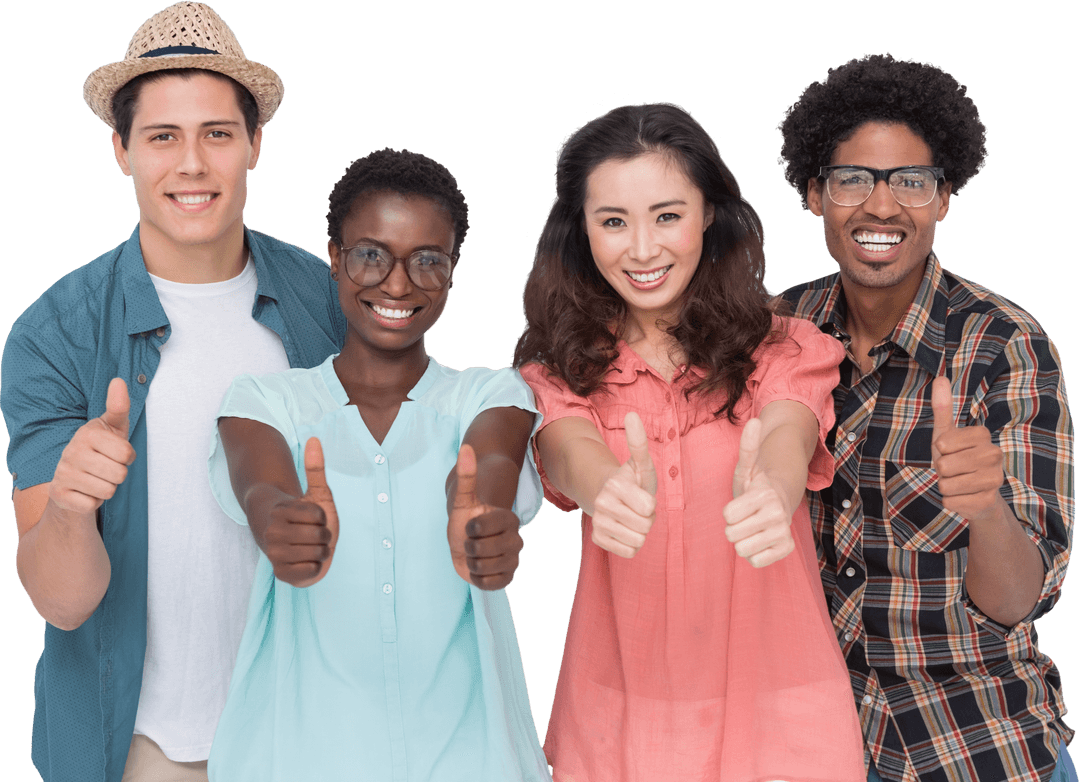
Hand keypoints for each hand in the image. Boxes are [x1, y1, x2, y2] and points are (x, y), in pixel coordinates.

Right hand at [48, 377, 135, 514]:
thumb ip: (119, 406)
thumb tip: (118, 380)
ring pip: (108, 491)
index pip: (127, 454)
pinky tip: (85, 491)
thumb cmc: (101, 448)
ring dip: (107, 488)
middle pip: (119, 474)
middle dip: (118, 474)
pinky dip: (93, 502)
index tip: (115, 453)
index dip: (127, 457)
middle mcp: (71, 451)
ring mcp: (63, 473)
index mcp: (87, 433)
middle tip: (106, 468)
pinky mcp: (58, 494)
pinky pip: (92, 505)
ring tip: (96, 478)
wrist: (74, 478)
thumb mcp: (113, 426)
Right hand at [256, 438, 338, 587]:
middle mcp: (272, 533)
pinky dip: (315, 568)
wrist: (294, 544)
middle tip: (314, 535)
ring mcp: (274, 555)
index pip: (319, 515)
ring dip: (321, 552)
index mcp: (281, 511)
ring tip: (310, 547)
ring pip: (318, 554)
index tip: (313, 519)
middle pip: (320, 536)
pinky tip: (305, 561)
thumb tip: (314, 438)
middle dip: (324, 536)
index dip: (323, 518)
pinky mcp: (281, 574)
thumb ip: (316, 468)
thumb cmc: (308, 517)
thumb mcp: (316, 493)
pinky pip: (312, 572)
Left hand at [447, 444, 523, 589]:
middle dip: (470, 546)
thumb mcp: (463, 499)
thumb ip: (466, 475)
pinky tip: (478, 569)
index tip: (469, 525)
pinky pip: (494, 583)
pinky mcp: (508, 577)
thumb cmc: (465, 519)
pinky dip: (481, 579)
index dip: (473, 527)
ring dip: (473, 563)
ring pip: (489, 566)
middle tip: (470, 543)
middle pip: (487, 548)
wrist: (465, 542)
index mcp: (508, 519)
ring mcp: (513, 559)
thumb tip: (466, 448)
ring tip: (473, 556)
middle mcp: (516, 539)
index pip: (488, 524)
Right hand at [590, 412, 656, 558]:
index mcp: (615, 485)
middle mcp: (602, 505)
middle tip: (637, 508)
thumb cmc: (631, 480)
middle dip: (647, 518)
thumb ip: (639, 443)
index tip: (642, 495)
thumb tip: (632, 415)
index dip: (651, 504)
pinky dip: (632, 543)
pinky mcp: (598, 540)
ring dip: (640, 531)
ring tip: (632, 517)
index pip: (649, 508)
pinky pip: (630, 552)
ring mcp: (598, 523)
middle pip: (645, 526)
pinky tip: (624, 529)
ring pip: (638, 541)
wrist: (607, 496)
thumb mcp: (640, 463)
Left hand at [723, 418, 795, 566]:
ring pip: (741, 549)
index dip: (729, 511)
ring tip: (752, 527)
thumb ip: (747, 447)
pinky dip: (754, 553)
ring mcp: (784, 534)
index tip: (740, 504)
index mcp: (766, 494)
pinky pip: (755, 562)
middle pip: (731, 534)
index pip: (728, 514)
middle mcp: (779, 514)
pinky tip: (761, 539)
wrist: (779, 503)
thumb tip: (754, 420)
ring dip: (743, 540)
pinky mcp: (786, 550)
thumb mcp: (746, 467)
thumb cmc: (756, 486)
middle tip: (746, 517)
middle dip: (734, 526)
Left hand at [931, 376, 1004, 521]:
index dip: (939, 450)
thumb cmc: (957, 459)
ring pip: (945, 485)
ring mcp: (994, 479)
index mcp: (982, 434)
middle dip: (941, 471)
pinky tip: (964, 497)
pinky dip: (951, 502)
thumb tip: (940, 378)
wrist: (976, 493)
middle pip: (943, 466)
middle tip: (954, 470)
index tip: (950, 451)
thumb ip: (943, 407)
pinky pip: (950, 502)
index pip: (942, 444)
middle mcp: (994, 454)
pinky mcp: (988, 502)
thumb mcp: (946, 433)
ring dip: (946, 486)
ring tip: (959, 482)